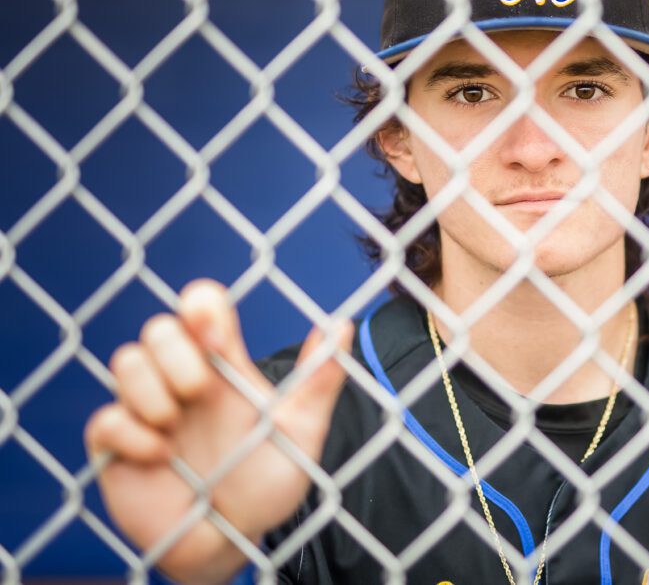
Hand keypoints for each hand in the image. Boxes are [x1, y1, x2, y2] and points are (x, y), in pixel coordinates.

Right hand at [84, 279, 348, 583]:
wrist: (234, 542)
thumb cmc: (268, 483)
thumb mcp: (303, 433)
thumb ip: (321, 380)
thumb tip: (344, 324)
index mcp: (224, 366)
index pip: (202, 306)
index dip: (202, 306)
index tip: (218, 337)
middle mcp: (181, 379)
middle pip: (159, 328)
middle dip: (176, 353)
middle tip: (199, 391)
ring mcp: (147, 411)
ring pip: (127, 362)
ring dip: (150, 391)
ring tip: (175, 429)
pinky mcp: (118, 447)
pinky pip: (105, 419)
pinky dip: (129, 434)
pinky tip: (158, 457)